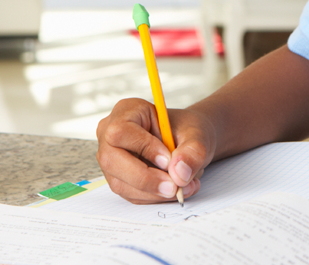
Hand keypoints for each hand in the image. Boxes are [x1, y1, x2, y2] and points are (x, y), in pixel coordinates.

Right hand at [96, 98, 215, 203]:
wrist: (188, 140)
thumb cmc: (187, 130)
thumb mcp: (197, 134)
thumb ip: (193, 151)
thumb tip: (180, 174)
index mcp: (127, 111)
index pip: (121, 132)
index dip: (144, 148)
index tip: (168, 160)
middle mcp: (110, 135)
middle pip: (112, 161)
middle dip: (146, 179)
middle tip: (175, 187)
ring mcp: (112, 159)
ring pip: (121, 184)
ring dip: (154, 192)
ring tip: (184, 188)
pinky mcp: (119, 178)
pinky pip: (131, 194)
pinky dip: (154, 197)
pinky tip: (175, 190)